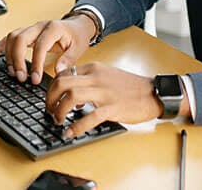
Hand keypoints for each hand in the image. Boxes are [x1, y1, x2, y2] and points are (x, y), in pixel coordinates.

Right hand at [0, 16, 96, 84]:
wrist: (77, 25)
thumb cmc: (77, 36)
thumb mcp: (78, 47)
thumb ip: (68, 59)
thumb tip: (58, 71)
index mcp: (53, 28)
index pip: (39, 46)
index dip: (36, 64)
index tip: (35, 79)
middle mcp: (39, 26)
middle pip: (20, 39)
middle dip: (17, 60)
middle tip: (21, 78)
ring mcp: (31, 28)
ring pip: (12, 37)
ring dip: (9, 56)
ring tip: (13, 73)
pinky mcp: (26, 33)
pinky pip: (9, 38)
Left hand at [46, 62, 161, 137]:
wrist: (152, 93)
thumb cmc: (129, 86)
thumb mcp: (106, 74)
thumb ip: (88, 79)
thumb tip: (69, 92)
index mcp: (93, 68)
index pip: (64, 73)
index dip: (52, 88)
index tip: (50, 100)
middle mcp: (96, 77)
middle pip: (62, 82)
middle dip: (50, 98)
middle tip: (49, 110)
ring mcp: (104, 92)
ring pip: (71, 96)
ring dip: (59, 110)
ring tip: (58, 121)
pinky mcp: (112, 107)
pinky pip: (90, 116)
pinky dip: (76, 126)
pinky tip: (70, 133)